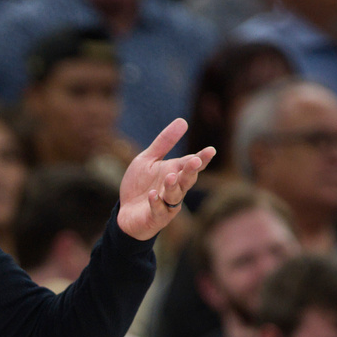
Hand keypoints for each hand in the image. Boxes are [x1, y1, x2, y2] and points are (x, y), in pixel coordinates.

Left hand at [116, 119, 215, 240]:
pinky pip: (157, 210)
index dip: (201, 158)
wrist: (125, 212)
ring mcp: (167, 204)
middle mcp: (175, 188)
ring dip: (173, 186)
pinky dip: (155, 203)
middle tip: (195, 162)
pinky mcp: (155, 217)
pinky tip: (152, 195)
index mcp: (175, 172)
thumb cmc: (140, 185)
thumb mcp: (148, 160)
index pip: (191, 164)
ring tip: (171, 176)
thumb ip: (164, 142)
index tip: (210, 150)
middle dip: (191, 171)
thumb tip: (183, 120)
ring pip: (175, 195)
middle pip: (187, 179)